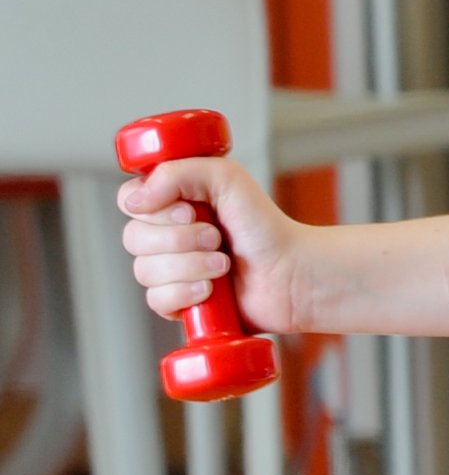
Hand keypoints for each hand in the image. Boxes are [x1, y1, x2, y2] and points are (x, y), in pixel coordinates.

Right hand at [116, 150, 303, 332]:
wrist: (293, 273)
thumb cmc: (265, 226)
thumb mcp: (226, 177)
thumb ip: (177, 171)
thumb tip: (136, 200)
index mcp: (171, 204)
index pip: (129, 201)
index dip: (153, 209)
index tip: (191, 211)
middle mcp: (166, 236)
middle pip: (133, 238)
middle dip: (180, 240)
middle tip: (217, 238)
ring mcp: (171, 271)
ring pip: (145, 271)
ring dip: (189, 266)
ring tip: (224, 265)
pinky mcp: (180, 302)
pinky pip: (156, 300)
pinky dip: (185, 294)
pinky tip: (211, 290)